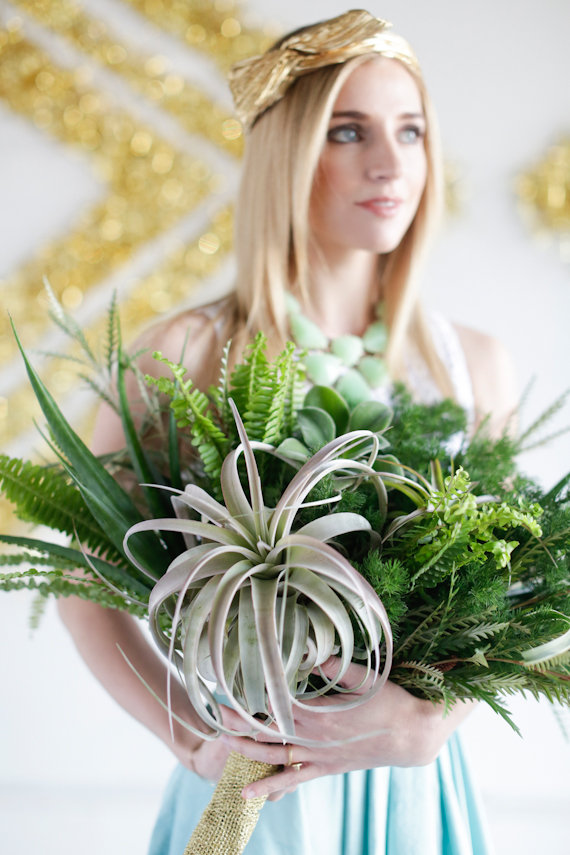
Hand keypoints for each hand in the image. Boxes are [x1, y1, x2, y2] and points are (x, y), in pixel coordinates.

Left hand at [221, 658, 475, 800]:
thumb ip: (334, 665)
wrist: (411, 735)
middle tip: (216, 713)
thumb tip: (309, 651)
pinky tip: (248, 795)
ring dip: (247, 753)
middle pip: (267, 733)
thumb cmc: (389, 701)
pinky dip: (271, 788)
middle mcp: (314, 739)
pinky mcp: (326, 768)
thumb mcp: (363, 676)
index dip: (252, 698)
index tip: (232, 687)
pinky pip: (294, 781)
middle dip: (240, 724)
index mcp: (319, 714)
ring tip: (223, 747)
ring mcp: (318, 757)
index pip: (276, 706)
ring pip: (274, 759)